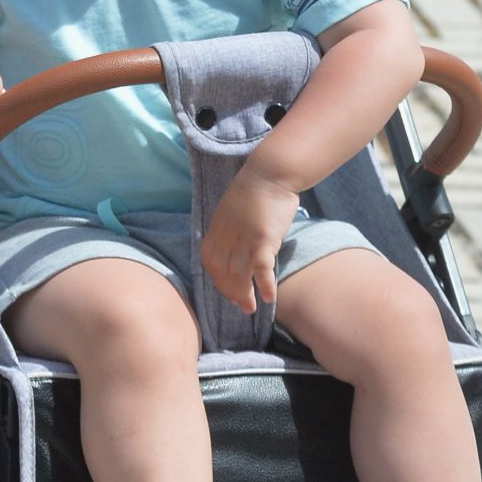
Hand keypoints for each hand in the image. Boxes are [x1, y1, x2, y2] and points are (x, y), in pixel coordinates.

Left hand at [200, 167, 300, 314]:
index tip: (227, 291)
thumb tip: (229, 251)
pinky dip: (264, 283)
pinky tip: (269, 297)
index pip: (210, 263)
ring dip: (244, 294)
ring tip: (250, 308)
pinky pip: (261, 266)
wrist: (270, 173)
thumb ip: (227, 231)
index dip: (218, 280)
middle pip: (223, 271)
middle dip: (229, 291)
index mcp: (216, 228)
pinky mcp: (264, 238)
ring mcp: (244, 238)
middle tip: (241, 305)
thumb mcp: (230, 211)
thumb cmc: (254, 192)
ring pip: (239, 273)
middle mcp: (227, 235)